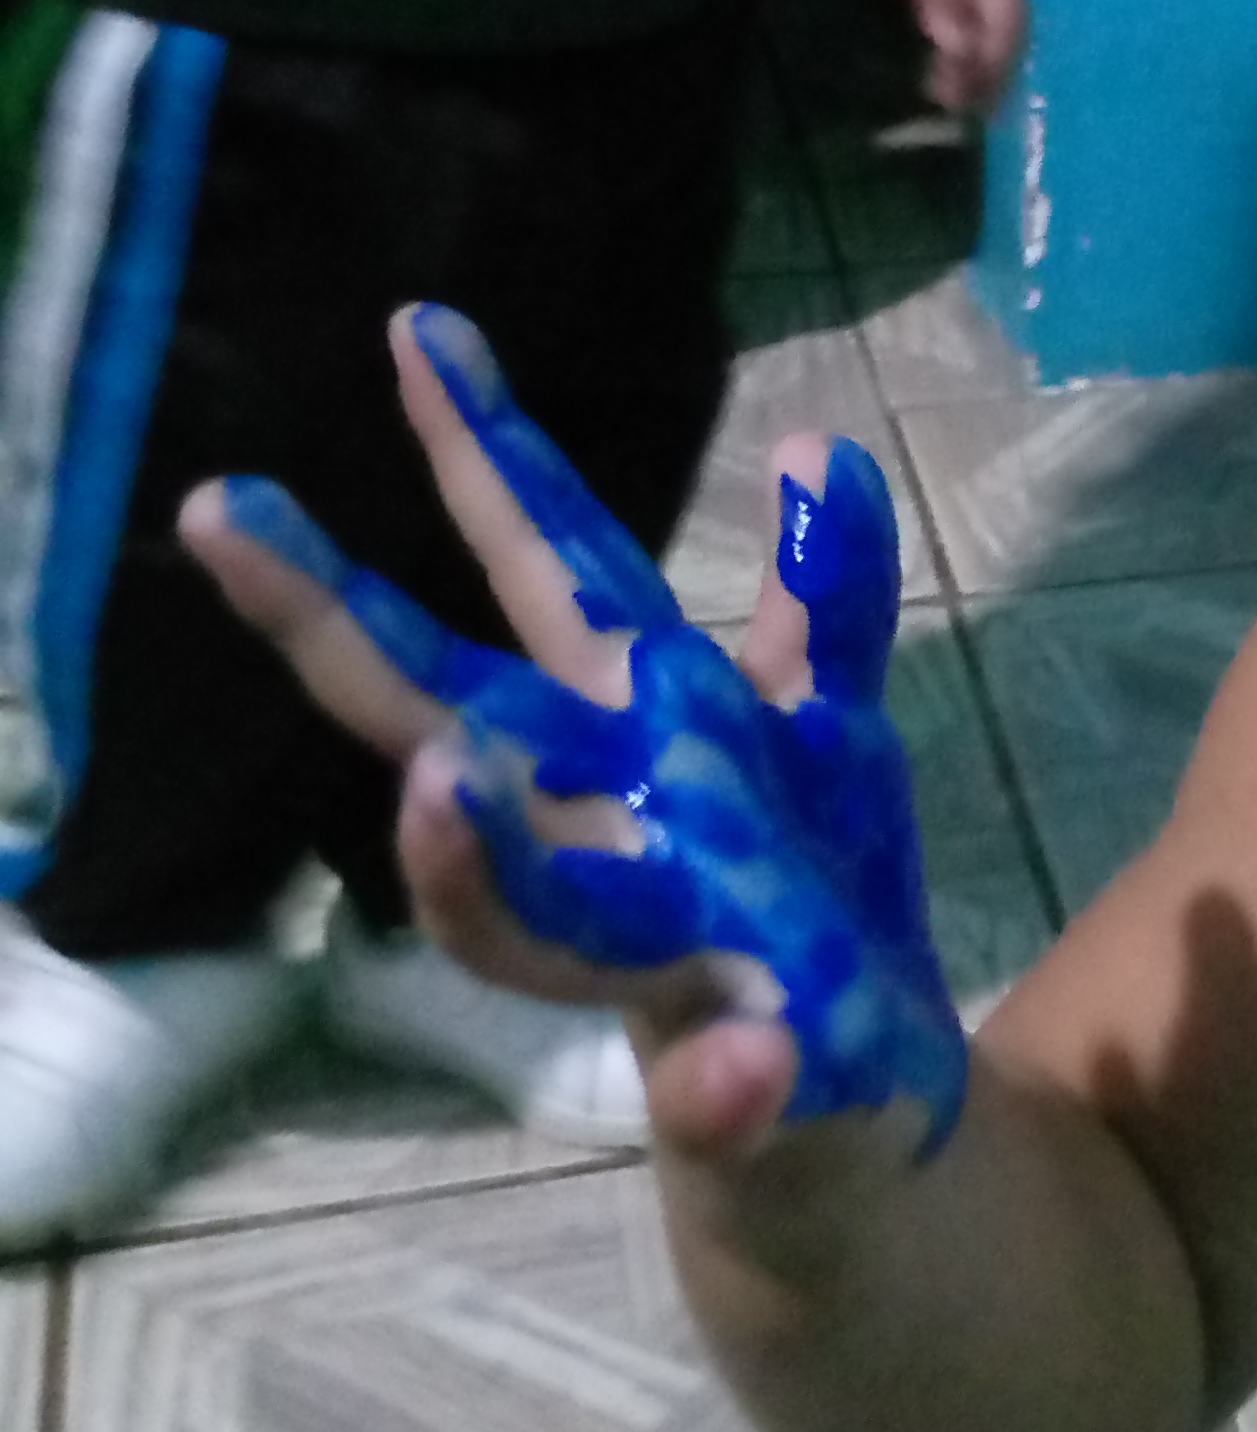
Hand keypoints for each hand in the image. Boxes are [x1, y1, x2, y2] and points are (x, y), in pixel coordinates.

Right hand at [176, 305, 967, 1161]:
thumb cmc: (807, 897)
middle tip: (217, 506)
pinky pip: (728, 1092)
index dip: (485, 451)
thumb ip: (819, 604)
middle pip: (453, 717)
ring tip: (431, 788)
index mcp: (639, 731)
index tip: (423, 325)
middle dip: (341, 622)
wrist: (862, 1106)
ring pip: (536, 925)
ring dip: (468, 865)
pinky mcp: (749, 1087)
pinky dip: (726, 1079)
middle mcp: (610, 837)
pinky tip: (737, 1057)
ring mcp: (666, 967)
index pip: (544, 568)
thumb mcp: (830, 731)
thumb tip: (810, 443)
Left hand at [889, 0, 1023, 115]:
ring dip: (975, 57)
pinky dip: (961, 30)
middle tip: (957, 110)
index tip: (962, 110)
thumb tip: (955, 48)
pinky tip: (941, 41)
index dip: (988, 77)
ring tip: (952, 88)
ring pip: (991, 22)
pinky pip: (972, 4)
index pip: (1005, 38)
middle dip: (986, 76)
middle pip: (1004, 36)